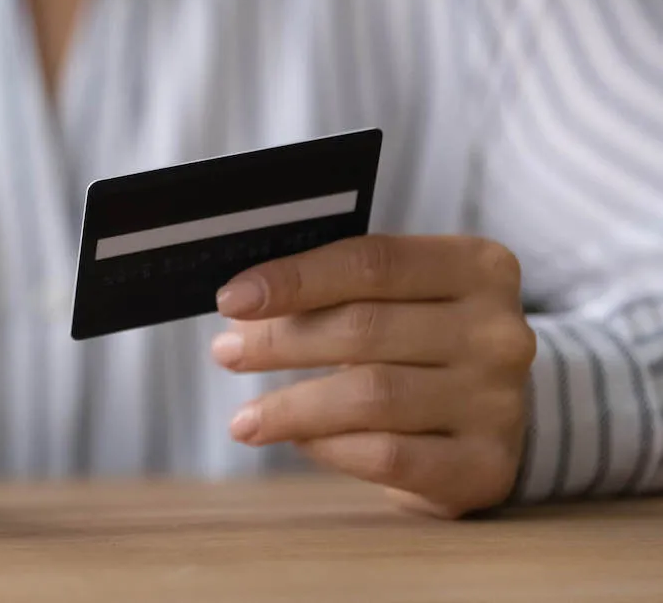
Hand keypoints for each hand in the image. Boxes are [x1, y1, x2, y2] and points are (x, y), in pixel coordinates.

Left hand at [211, 235, 534, 517]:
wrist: (499, 418)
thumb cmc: (427, 342)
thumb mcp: (400, 298)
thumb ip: (337, 290)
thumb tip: (243, 305)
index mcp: (477, 267)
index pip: (372, 262)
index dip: (295, 279)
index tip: (233, 299)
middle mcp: (498, 331)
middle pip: (365, 328)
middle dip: (281, 341)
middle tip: (227, 352)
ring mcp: (498, 401)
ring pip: (371, 395)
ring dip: (292, 407)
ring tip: (244, 418)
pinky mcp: (485, 465)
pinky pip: (388, 454)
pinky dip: (330, 447)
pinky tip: (298, 441)